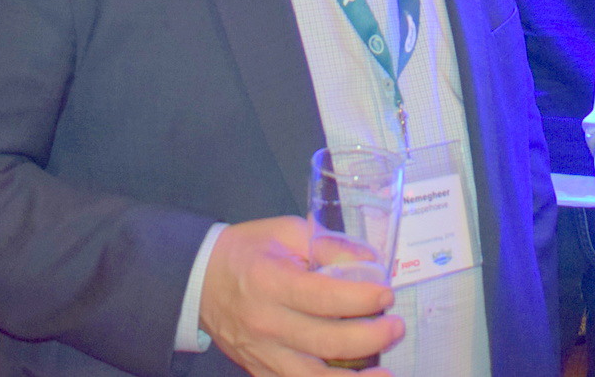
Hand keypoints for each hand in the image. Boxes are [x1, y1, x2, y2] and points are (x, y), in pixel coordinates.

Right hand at [199, 216, 402, 376]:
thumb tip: (373, 261)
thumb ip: (331, 245)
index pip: (325, 298)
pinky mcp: (259, 371)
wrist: (198, 280)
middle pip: (326, 341)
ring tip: (386, 371)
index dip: (361, 300)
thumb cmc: (248, 250)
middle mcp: (266, 324)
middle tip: (396, 326)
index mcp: (272, 282)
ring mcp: (261, 354)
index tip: (387, 294)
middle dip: (370, 336)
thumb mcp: (289, 232)